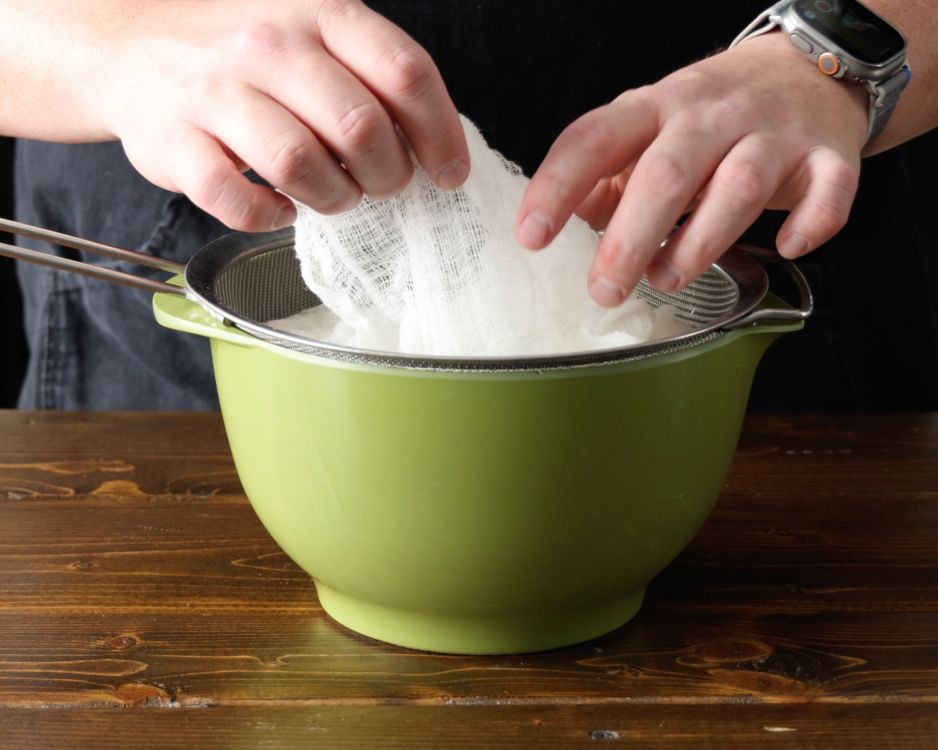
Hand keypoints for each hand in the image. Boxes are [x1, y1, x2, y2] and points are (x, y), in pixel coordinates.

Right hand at [97, 0, 467, 230]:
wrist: (130, 47)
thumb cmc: (245, 53)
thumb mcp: (315, 33)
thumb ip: (373, 75)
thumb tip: (434, 144)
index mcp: (319, 11)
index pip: (405, 73)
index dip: (440, 135)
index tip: (449, 174)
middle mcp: (267, 44)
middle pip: (361, 127)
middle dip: (387, 174)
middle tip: (380, 184)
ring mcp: (216, 91)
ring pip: (301, 165)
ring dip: (334, 198)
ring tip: (332, 195)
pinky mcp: (174, 142)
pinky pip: (237, 200)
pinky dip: (269, 217)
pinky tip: (279, 208)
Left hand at [515, 34, 868, 305]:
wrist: (806, 69)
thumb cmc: (711, 116)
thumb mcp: (648, 131)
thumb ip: (607, 177)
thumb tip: (568, 224)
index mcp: (654, 109)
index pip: (594, 139)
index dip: (558, 187)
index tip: (531, 238)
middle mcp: (710, 116)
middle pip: (666, 173)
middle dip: (630, 238)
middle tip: (604, 290)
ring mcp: (772, 134)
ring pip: (737, 187)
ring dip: (699, 243)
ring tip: (667, 279)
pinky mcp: (827, 156)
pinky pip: (828, 192)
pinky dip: (811, 223)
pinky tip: (787, 248)